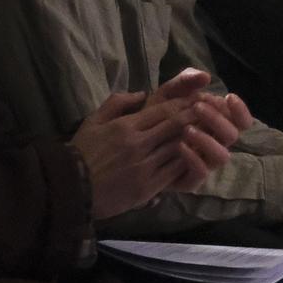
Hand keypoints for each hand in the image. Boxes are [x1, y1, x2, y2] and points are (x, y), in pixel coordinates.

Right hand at [72, 70, 238, 217]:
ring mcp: (145, 166)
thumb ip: (116, 103)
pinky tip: (198, 156)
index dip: (184, 104)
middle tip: (212, 112)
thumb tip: (141, 93)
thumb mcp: (93, 121)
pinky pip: (174, 171)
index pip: (163, 110)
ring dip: (197, 139)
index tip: (198, 99)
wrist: (70, 189)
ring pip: (179, 147)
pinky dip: (188, 161)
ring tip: (211, 132)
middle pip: (176, 126)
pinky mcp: (148, 187)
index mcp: (126, 126)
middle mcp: (139, 144)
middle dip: (196, 117)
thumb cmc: (81, 153)